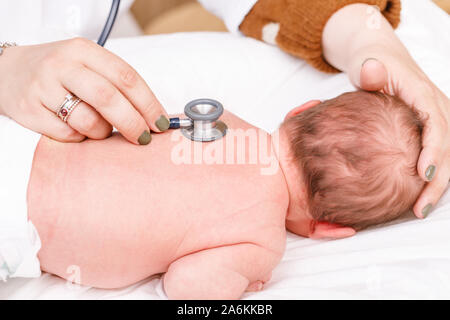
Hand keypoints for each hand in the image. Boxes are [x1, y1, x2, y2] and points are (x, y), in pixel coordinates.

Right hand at [0, 38, 169, 144]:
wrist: (8, 71)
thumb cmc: (59, 72)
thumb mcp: (87, 64)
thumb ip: (117, 83)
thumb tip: (152, 115)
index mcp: (84, 50)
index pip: (126, 77)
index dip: (149, 103)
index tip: (161, 122)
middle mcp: (63, 66)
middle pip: (109, 98)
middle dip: (133, 123)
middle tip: (144, 137)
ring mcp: (44, 88)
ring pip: (88, 121)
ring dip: (103, 132)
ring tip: (99, 127)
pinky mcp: (30, 111)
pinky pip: (68, 135)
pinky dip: (80, 138)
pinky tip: (76, 127)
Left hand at [352, 55, 449, 218]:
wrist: (378, 59)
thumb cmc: (370, 64)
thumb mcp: (366, 65)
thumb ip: (368, 70)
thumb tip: (371, 69)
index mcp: (423, 93)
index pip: (436, 124)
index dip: (433, 150)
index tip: (423, 175)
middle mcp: (438, 107)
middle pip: (448, 146)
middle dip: (438, 179)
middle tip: (419, 208)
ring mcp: (438, 118)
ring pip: (449, 155)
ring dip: (438, 184)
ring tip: (420, 209)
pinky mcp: (433, 128)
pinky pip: (441, 154)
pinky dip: (434, 176)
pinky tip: (420, 197)